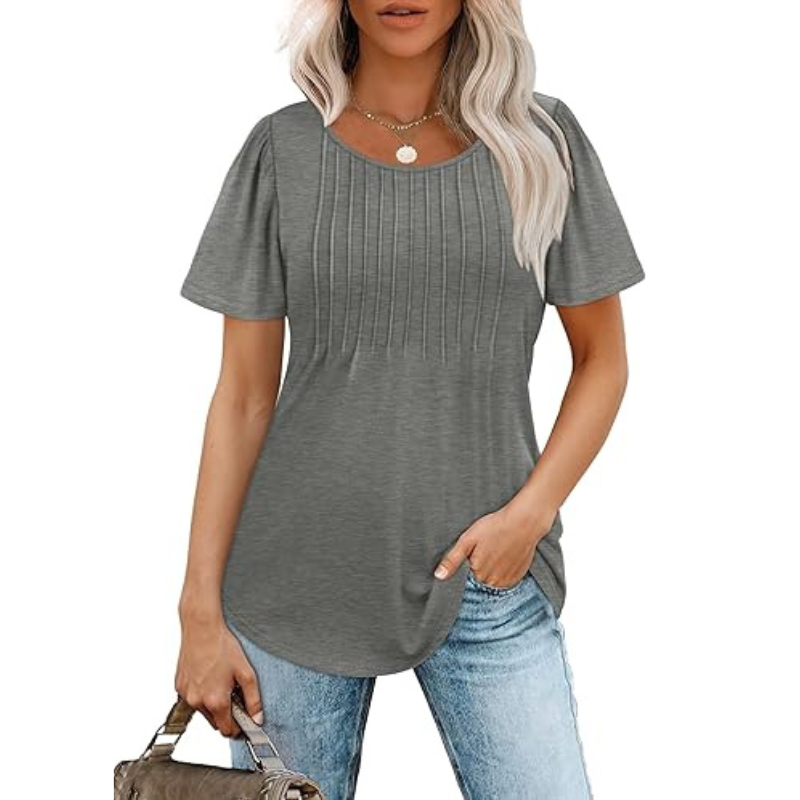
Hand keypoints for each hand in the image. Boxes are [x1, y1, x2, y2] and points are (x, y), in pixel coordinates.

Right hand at [174, 612, 263, 737]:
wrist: (201, 628)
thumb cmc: (222, 646)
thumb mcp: (246, 672)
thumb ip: (253, 699)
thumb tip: (257, 718)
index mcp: (215, 701)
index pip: (226, 730)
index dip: (238, 728)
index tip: (244, 721)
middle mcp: (197, 701)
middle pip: (214, 722)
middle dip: (226, 714)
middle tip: (234, 694)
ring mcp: (186, 694)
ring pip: (202, 711)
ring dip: (212, 703)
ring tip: (221, 681)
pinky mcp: (179, 686)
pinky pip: (192, 698)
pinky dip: (201, 693)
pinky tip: (208, 676)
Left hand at [434, 502, 553, 586]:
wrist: (523, 522)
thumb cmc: (494, 527)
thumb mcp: (467, 539)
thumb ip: (452, 560)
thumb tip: (438, 577)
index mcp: (477, 573)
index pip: (468, 571)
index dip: (472, 557)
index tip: (479, 545)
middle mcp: (492, 582)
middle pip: (480, 575)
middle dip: (482, 562)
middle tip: (489, 544)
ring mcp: (507, 581)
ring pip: (493, 577)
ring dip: (494, 566)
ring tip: (498, 547)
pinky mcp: (518, 577)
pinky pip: (506, 577)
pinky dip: (505, 567)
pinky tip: (507, 553)